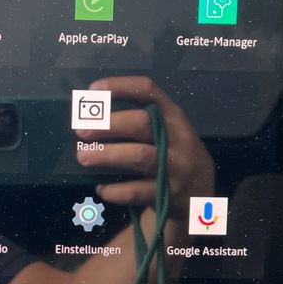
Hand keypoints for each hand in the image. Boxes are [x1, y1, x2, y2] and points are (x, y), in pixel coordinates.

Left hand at [74, 76, 214, 223]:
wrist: (201, 197)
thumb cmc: (172, 157)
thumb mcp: (167, 134)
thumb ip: (139, 123)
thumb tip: (89, 118)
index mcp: (174, 117)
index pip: (149, 91)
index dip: (120, 86)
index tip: (93, 89)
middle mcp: (179, 138)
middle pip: (142, 123)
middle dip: (108, 125)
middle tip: (81, 131)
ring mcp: (176, 167)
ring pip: (138, 156)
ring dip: (106, 154)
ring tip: (82, 156)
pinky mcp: (169, 194)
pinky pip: (136, 191)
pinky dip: (114, 190)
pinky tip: (102, 189)